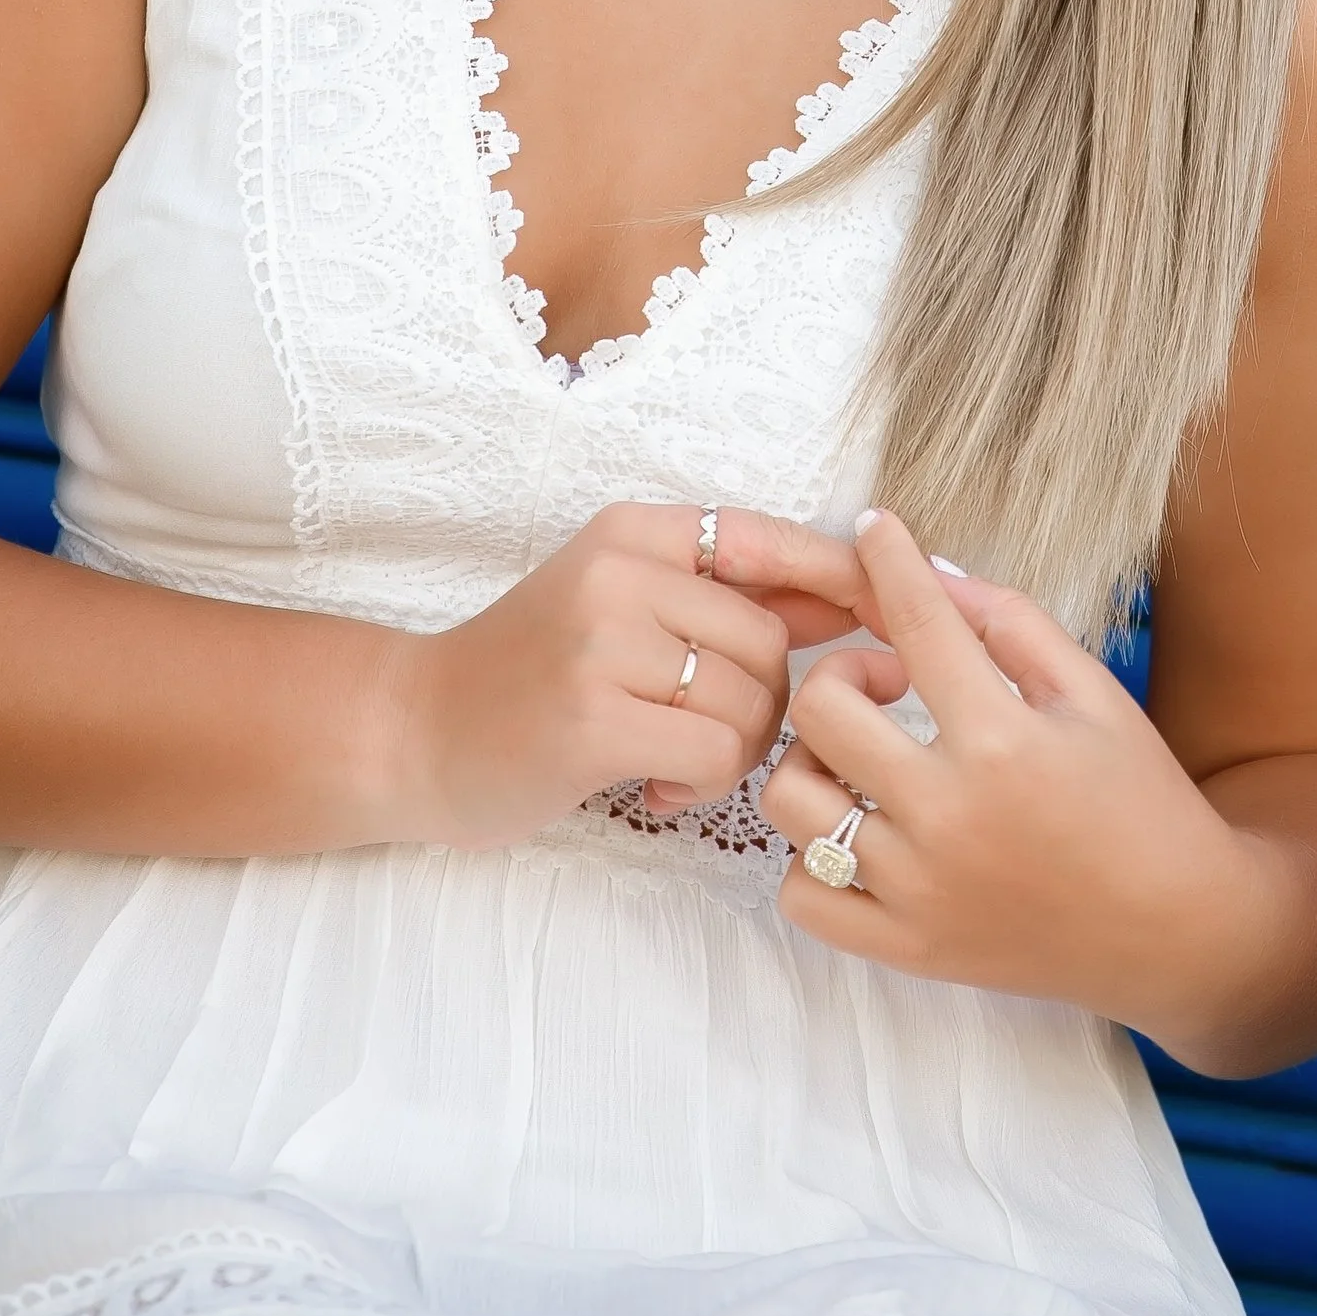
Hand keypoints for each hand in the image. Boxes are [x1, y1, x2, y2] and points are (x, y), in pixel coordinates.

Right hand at [388, 503, 870, 847]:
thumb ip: (736, 598)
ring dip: (734, 748)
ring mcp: (604, 640)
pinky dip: (704, 782)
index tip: (900, 628)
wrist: (416, 731)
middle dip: (767, 701)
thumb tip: (864, 606)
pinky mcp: (593, 716)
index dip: (852, 587)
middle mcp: (622, 569)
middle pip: (774, 638)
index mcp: (638, 530)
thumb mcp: (629, 605)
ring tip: (672, 756)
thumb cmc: (537, 674)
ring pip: (753, 698)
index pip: (778, 542)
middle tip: (708, 732)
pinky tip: (658, 785)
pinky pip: (718, 751)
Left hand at [763, 512, 1275, 1048]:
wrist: (1177, 928)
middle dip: (846, 667)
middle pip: (822, 707)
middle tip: (892, 679)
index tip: (874, 531)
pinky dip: (812, 857)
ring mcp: (918, 890)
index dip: (888, 559)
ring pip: (791, 799)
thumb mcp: (1092, 691)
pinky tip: (858, 832)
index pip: (917, 621)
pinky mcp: (906, 948)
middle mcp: (947, 815)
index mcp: (1002, 740)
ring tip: (868, 758)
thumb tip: (933, 572)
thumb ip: (1009, 622)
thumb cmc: (1140, 799)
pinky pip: (801, 895)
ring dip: (816, 757)